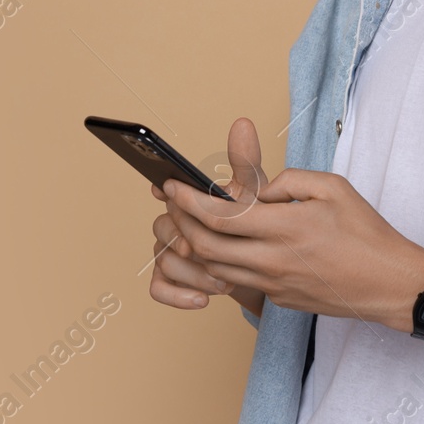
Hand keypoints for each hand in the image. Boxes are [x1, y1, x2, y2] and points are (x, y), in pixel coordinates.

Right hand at [149, 117, 268, 316]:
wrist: (263, 268)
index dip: (168, 192)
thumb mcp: (254, 195)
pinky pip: (159, 287)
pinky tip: (202, 300)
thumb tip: (243, 123)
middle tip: (214, 252)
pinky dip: (178, 295)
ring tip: (223, 281)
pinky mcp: (170, 280)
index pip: (168, 192)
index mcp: (187, 199)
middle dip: (191, 240)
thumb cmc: (253, 226)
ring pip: (164, 259)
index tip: (169, 192)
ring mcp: (168, 251)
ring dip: (193, 272)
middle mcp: (172, 223)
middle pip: (165, 227)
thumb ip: (246, 163)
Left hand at [163, 120, 423, 331]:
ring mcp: (274, 284)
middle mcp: (274, 260)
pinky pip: (238, 280)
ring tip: (190, 222)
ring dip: (195, 245)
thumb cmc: (367, 233)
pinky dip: (220, 262)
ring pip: (215, 268)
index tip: (173, 186)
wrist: (390, 284)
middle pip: (205, 246)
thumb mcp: (334, 188)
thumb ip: (288, 180)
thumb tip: (257, 189)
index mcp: (287, 227)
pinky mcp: (277, 299)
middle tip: (173, 203)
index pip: (220, 216)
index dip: (188, 201)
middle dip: (180, 222)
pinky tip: (221, 245)